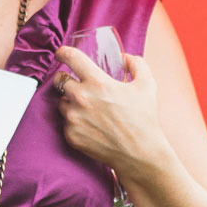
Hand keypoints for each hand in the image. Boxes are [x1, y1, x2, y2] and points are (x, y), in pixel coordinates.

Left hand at [52, 45, 168, 176]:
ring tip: (88, 108)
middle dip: (65, 78)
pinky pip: (65, 122)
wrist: (140, 154)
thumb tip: (124, 58)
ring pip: (61, 102)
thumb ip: (136, 64)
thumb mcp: (147, 85)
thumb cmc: (144, 120)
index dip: (63, 52)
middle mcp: (81, 99)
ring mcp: (74, 119)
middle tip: (75, 83)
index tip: (61, 53)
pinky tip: (89, 124)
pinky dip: (74, 121)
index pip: (71, 58)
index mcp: (98, 83)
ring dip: (70, 101)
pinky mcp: (71, 136)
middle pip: (59, 80)